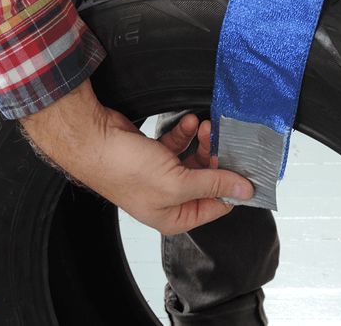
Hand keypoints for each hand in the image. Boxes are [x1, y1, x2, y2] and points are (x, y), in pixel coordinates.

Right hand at [20, 80, 253, 234]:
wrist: (92, 140)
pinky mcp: (156, 156)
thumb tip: (244, 190)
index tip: (247, 168)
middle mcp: (170, 199)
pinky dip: (186, 134)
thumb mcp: (177, 183)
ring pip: (195, 160)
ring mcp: (163, 176)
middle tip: (223, 139)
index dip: (233, 188)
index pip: (218, 206)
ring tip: (205, 127)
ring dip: (202, 142)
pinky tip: (189, 123)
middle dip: (216, 158)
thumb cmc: (124, 169)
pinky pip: (179, 145)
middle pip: (208, 180)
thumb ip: (213, 184)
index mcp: (175, 217)